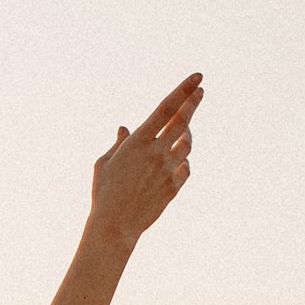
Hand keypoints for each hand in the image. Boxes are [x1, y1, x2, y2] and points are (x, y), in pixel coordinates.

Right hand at [89, 72, 201, 241]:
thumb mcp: (104, 164)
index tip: (197, 78)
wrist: (115, 226)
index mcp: (138, 142)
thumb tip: (125, 128)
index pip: (166, 108)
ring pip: (187, 143)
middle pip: (183, 121)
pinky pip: (185, 166)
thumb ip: (119, 144)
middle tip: (200, 91)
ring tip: (183, 129)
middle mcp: (157, 152)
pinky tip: (176, 159)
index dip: (184, 91)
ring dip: (186, 134)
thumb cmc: (104, 193)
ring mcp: (168, 169)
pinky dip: (181, 160)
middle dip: (193, 103)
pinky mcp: (174, 186)